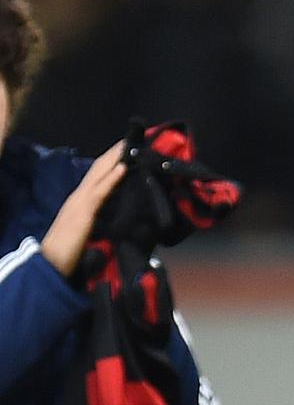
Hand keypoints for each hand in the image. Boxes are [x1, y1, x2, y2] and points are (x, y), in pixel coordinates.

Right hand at [42, 141, 127, 276]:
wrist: (51, 265)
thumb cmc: (70, 251)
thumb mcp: (89, 230)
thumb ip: (99, 220)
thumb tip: (118, 216)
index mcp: (81, 201)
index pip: (98, 176)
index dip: (111, 162)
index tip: (126, 149)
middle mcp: (79, 197)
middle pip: (99, 169)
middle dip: (114, 154)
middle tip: (131, 139)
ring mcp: (79, 203)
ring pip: (99, 175)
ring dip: (115, 159)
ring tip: (129, 145)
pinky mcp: (83, 214)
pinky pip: (99, 193)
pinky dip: (111, 179)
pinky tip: (122, 168)